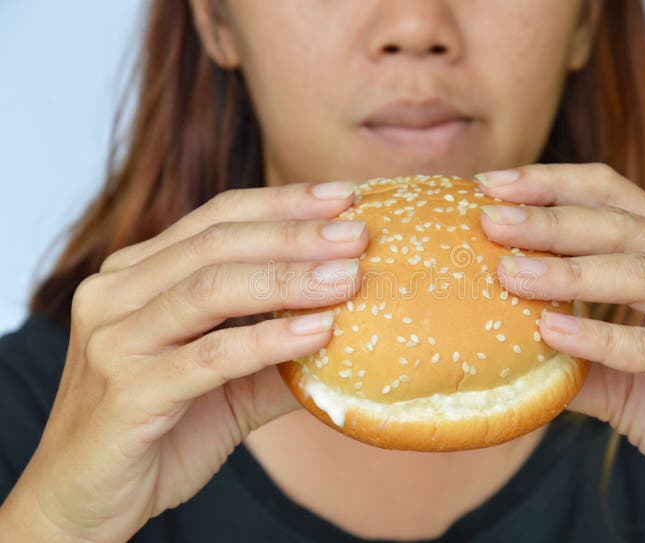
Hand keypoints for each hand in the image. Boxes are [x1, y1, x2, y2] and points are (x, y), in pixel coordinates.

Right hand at [0, 181, 365, 541]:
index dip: (282, 202)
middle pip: (216, 243)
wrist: (85, 500)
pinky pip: (209, 356)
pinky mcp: (125, 392)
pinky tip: (317, 332)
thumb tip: (357, 324)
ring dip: (288, 279)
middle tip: (358, 234)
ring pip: (210, 289)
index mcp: (136, 275)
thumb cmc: (158, 430)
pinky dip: (269, 341)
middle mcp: (116, 294)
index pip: (216, 217)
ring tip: (348, 277)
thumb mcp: (226, 379)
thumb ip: (277, 348)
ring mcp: (114, 340)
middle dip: (295, 234)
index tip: (343, 196)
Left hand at [476, 163, 644, 529]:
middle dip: (549, 219)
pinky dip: (601, 337)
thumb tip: (495, 336)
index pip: (613, 194)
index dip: (551, 183)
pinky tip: (552, 331)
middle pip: (621, 225)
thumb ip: (568, 347)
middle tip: (490, 221)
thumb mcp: (619, 370)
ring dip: (568, 271)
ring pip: (641, 274)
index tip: (491, 185)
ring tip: (509, 272)